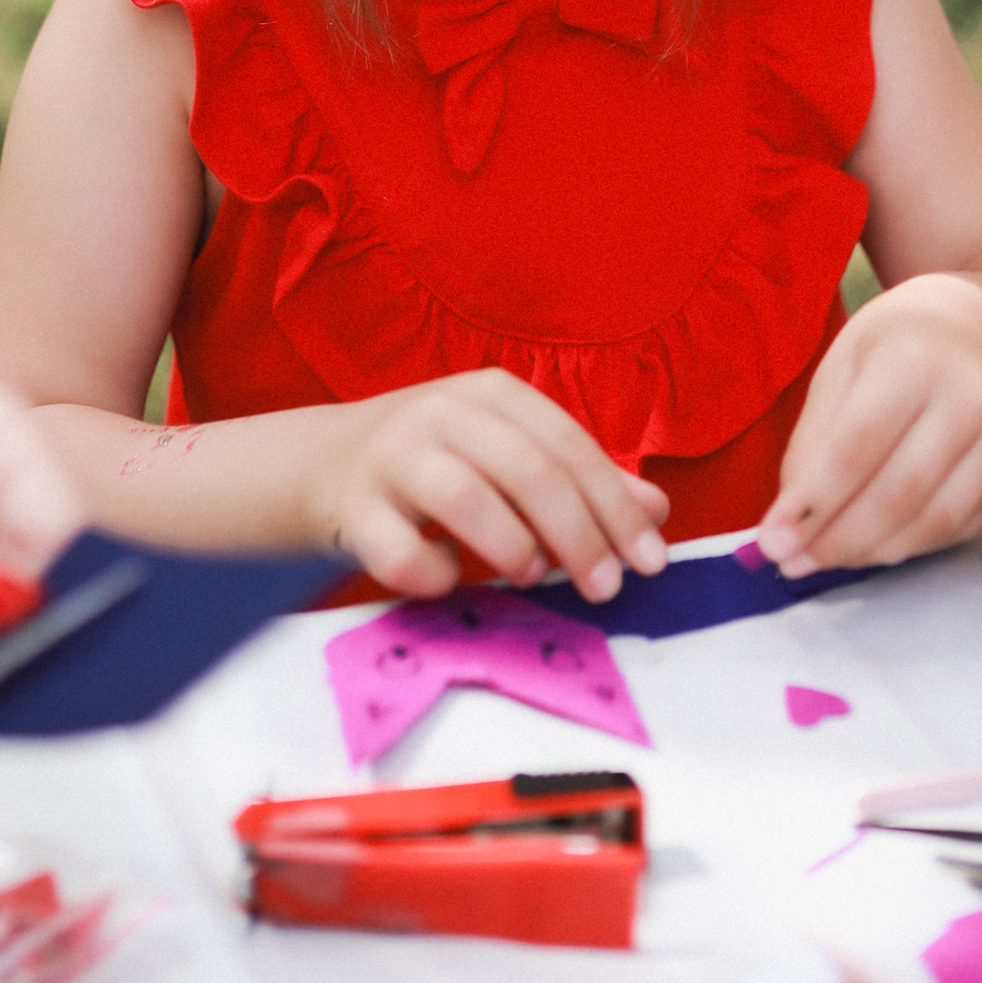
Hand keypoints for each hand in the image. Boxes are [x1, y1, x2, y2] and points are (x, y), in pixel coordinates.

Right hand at [311, 371, 670, 601]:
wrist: (324, 465)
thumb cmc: (437, 465)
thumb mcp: (510, 455)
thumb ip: (581, 480)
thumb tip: (657, 511)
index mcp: (491, 394)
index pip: (569, 446)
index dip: (616, 505)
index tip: (651, 559)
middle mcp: (442, 413)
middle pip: (528, 471)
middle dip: (578, 536)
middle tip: (605, 588)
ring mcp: (392, 457)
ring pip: (464, 498)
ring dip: (512, 546)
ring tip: (532, 575)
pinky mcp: (352, 508)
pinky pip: (399, 552)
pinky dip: (434, 573)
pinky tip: (450, 576)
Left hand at [757, 276, 981, 575]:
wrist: (973, 329)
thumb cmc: (896, 343)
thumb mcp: (840, 366)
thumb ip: (813, 441)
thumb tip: (789, 522)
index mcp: (916, 354)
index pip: (856, 448)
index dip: (812, 504)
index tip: (772, 542)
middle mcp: (974, 393)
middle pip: (898, 493)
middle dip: (838, 538)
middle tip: (792, 562)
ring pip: (935, 521)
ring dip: (873, 552)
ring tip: (827, 557)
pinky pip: (963, 528)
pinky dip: (913, 546)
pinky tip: (877, 543)